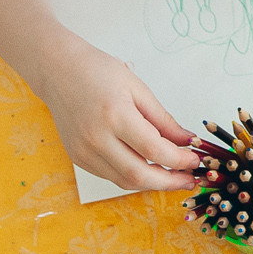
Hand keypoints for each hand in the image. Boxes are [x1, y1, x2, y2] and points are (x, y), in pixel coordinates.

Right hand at [41, 40, 202, 191]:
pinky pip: (110, 176)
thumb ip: (164, 121)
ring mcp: (84, 151)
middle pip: (139, 175)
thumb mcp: (138, 90)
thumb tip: (187, 142)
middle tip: (189, 180)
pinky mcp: (78, 158)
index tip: (194, 160)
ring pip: (125, 181)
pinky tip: (148, 169)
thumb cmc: (96, 72)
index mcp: (115, 115)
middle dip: (169, 182)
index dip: (179, 161)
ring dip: (152, 182)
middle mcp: (96, 138)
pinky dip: (132, 176)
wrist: (58, 71)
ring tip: (172, 177)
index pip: (154, 150)